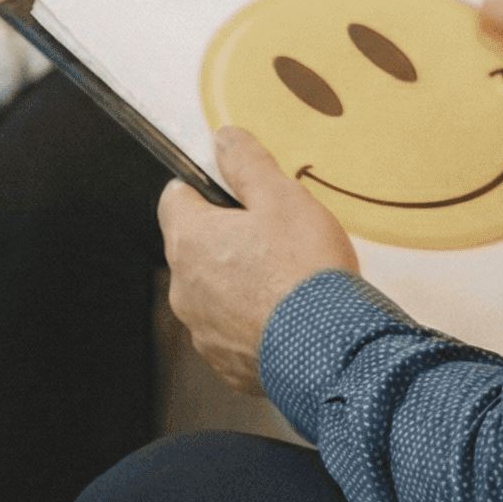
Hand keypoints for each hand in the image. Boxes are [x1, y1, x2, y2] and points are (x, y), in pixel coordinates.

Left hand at [158, 126, 359, 395]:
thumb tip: (225, 139)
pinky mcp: (226, 363)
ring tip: (288, 273)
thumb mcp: (282, 196)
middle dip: (228, 235)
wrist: (328, 348)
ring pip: (214, 291)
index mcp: (191, 240)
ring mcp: (203, 330)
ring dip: (240, 279)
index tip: (230, 186)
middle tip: (274, 230)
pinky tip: (289, 311)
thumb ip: (247, 163)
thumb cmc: (304, 269)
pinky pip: (232, 329)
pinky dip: (253, 317)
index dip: (202, 186)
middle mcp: (185, 289)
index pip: (174, 198)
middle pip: (195, 246)